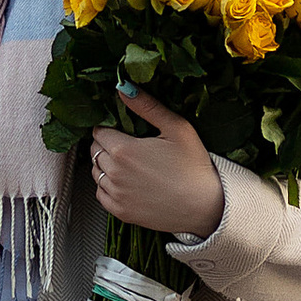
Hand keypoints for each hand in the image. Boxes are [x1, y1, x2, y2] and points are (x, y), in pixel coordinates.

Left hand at [89, 84, 223, 237]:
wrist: (206, 206)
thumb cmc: (194, 167)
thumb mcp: (177, 128)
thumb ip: (147, 106)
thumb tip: (123, 88)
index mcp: (124, 150)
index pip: (98, 131)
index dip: (109, 128)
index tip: (121, 130)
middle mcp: (115, 173)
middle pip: (94, 151)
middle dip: (105, 145)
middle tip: (126, 145)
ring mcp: (117, 195)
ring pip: (95, 173)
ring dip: (105, 166)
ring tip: (127, 164)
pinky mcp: (121, 212)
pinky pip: (101, 195)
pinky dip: (107, 187)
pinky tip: (126, 182)